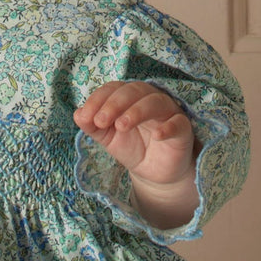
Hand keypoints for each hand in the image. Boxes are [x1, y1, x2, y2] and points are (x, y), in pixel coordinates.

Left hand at [73, 81, 195, 187]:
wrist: (153, 172)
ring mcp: (168, 112)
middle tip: (100, 121)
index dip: (98, 100)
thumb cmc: (131, 146)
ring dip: (136, 111)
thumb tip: (78, 115)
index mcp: (129, 97)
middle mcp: (149, 99)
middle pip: (133, 91)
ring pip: (155, 102)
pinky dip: (168, 127)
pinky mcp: (183, 129)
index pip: (113, 89)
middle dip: (114, 104)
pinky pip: (178, 123)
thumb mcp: (108, 137)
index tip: (86, 117)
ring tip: (121, 126)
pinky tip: (157, 135)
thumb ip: (93, 126)